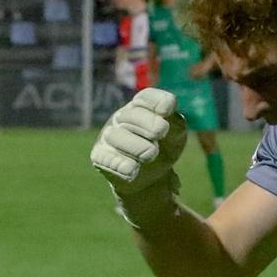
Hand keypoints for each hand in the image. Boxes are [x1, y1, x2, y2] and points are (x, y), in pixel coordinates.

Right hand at [90, 88, 185, 214]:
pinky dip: (120, 165)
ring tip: (151, 155)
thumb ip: (175, 126)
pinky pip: (105, 158)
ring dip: (136, 146)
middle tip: (162, 132)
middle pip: (131, 115)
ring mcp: (109, 137)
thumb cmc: (164, 148)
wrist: (152, 178)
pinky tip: (133, 170)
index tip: (167, 111)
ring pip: (115, 136)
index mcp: (141, 107)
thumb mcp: (176, 136)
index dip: (157, 101)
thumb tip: (165, 121)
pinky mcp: (100, 157)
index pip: (146, 98)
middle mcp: (122, 118)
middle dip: (149, 123)